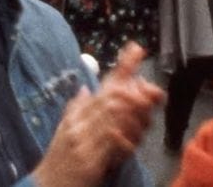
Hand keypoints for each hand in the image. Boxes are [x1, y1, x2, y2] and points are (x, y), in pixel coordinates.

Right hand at [32, 43, 163, 186]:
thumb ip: (76, 109)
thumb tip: (85, 88)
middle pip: (112, 98)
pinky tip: (135, 138)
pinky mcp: (89, 161)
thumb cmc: (57, 161)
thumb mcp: (63, 131)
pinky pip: (111, 143)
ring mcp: (83, 142)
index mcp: (75, 115)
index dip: (122, 67)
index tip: (137, 50)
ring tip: (149, 114)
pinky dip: (127, 137)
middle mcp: (78, 124)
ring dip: (137, 114)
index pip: (103, 86)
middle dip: (137, 92)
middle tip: (154, 92)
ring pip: (114, 117)